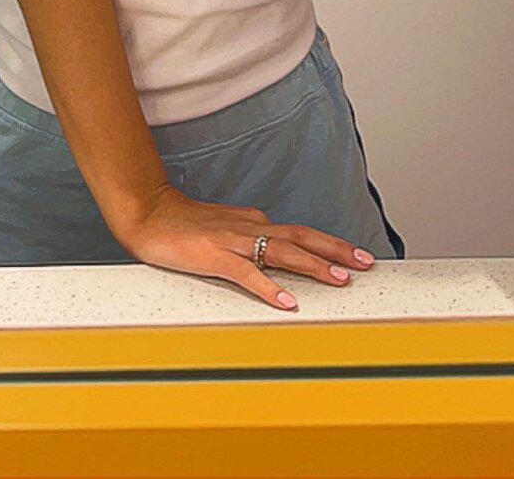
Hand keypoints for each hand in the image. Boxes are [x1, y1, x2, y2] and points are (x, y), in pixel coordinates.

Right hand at [121, 182, 373, 311]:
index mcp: (254, 222)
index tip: (355, 255)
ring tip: (338, 279)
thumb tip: (272, 233)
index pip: (300, 233)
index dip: (329, 245)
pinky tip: (286, 300)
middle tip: (364, 262)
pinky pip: (246, 273)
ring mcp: (232, 241)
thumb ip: (250, 231)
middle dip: (335, 250)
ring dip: (312, 265)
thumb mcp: (226, 225)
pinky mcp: (214, 255)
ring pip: (281, 251)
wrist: (148, 212)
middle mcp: (249, 228)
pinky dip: (269, 286)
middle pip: (301, 237)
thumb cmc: (184, 222)